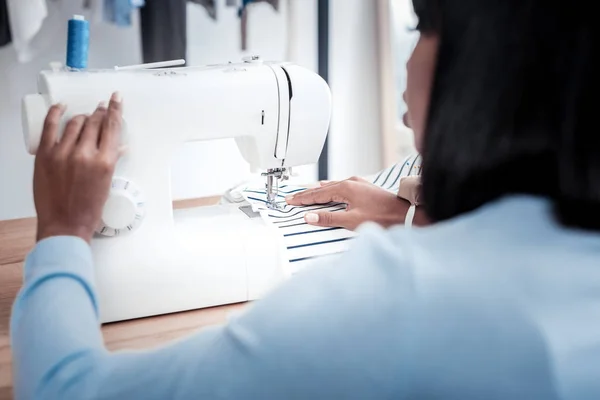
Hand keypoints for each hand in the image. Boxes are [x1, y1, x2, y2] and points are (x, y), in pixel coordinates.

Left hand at [34, 93, 122, 242]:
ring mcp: (63, 153)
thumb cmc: (87, 209)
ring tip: (85, 117)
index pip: (112, 126)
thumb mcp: (107, 183)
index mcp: (104, 162)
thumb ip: (111, 161)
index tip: (116, 99)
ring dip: (83, 117)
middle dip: (100, 113)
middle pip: (94, 122)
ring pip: (75, 123)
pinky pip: (50, 127)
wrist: (64, 224)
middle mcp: (85, 154)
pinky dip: (55, 113)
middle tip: (101, 109)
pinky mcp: (45, 155)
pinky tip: (60, 107)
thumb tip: (118, 147)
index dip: (115, 109)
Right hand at [285, 177, 427, 229]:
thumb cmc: (383, 217)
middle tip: (292, 198)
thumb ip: (328, 218)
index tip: (290, 201)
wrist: (405, 215)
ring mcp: (358, 184)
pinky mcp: (364, 188)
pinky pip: (341, 186)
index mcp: (346, 187)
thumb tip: (309, 217)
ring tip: (306, 193)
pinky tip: (329, 190)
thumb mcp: (351, 220)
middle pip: (322, 189)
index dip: (302, 199)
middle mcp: (351, 182)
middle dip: (307, 194)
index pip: (317, 194)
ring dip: (318, 191)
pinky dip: (330, 190)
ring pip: (332, 186)